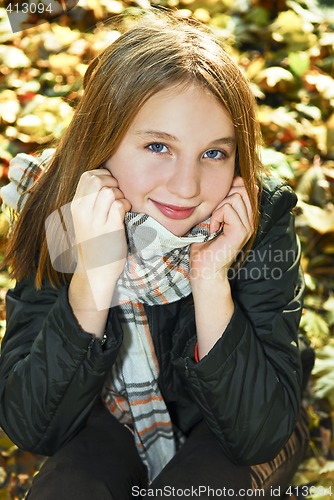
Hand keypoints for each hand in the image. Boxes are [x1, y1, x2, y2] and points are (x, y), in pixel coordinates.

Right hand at [70, 169, 130, 306]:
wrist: (94, 272)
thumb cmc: (93, 244)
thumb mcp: (84, 220)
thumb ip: (90, 201)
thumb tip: (106, 182)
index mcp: (76, 207)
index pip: (87, 176)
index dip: (102, 176)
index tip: (110, 186)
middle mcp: (82, 212)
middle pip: (98, 180)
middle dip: (112, 182)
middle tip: (118, 195)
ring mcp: (95, 220)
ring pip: (109, 191)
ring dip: (120, 195)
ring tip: (121, 206)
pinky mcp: (110, 229)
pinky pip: (120, 205)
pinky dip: (126, 206)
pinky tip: (125, 215)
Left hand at [190, 176, 255, 283]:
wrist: (204, 268)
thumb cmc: (204, 245)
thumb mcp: (212, 217)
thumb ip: (220, 203)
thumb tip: (224, 185)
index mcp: (245, 216)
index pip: (246, 187)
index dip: (231, 187)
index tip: (217, 202)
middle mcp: (250, 221)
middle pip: (242, 189)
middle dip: (223, 197)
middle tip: (214, 216)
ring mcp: (247, 226)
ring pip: (235, 197)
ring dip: (218, 208)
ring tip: (213, 224)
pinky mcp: (240, 231)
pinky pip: (228, 209)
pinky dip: (215, 217)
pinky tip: (213, 230)